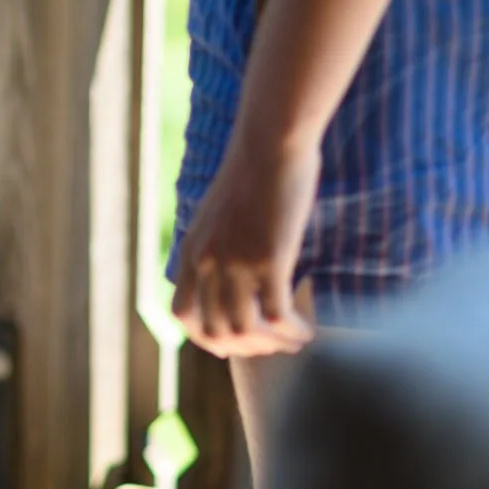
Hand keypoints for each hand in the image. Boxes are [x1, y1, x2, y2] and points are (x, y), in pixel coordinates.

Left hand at [172, 131, 320, 358]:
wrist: (271, 141)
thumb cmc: (255, 170)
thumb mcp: (221, 211)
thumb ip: (218, 242)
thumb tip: (232, 267)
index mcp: (193, 249)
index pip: (182, 315)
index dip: (205, 338)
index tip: (231, 344)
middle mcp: (208, 261)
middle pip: (215, 330)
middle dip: (245, 347)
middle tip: (272, 345)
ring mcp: (236, 262)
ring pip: (246, 329)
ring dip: (272, 344)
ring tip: (294, 340)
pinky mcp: (269, 259)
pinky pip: (277, 317)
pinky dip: (292, 332)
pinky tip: (306, 331)